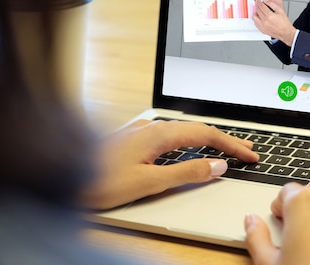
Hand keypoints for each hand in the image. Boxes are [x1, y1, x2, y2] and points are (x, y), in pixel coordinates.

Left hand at [80, 119, 258, 208]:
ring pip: (185, 132)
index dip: (231, 145)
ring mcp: (143, 132)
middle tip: (248, 150)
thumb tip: (216, 165)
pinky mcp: (135, 140)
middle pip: (199, 129)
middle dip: (226, 139)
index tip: (250, 155)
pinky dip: (192, 142)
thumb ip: (185, 172)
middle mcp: (153, 128)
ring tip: (227, 148)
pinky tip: (191, 147)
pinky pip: (172, 136)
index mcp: (159, 134)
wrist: (59, 175)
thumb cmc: (98, 180)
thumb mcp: (148, 181)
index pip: (206, 134)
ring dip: (209, 140)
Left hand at [252, 0, 296, 46]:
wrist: (285, 32)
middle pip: (257, 10)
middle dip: (257, 5)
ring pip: (254, 16)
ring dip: (256, 12)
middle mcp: (265, 21)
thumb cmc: (284, 22)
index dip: (259, 1)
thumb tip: (266, 0)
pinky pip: (255, 23)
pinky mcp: (262, 30)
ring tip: (259, 10)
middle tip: (258, 3)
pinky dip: (256, 19)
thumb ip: (272, 3)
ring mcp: (263, 26)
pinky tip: (260, 17)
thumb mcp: (280, 10)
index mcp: (270, 16)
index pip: (261, 6)